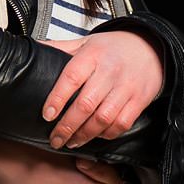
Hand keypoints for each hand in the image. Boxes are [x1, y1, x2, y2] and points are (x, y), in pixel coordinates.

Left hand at [41, 31, 162, 147]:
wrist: (151, 47)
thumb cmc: (113, 47)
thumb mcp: (86, 42)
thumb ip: (61, 48)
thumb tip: (33, 49)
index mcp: (93, 55)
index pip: (71, 78)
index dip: (57, 98)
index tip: (47, 115)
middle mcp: (110, 71)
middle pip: (86, 104)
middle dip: (67, 126)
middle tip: (55, 138)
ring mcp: (126, 87)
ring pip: (103, 118)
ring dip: (85, 134)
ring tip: (71, 142)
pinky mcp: (139, 100)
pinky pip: (121, 123)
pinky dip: (107, 134)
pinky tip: (95, 137)